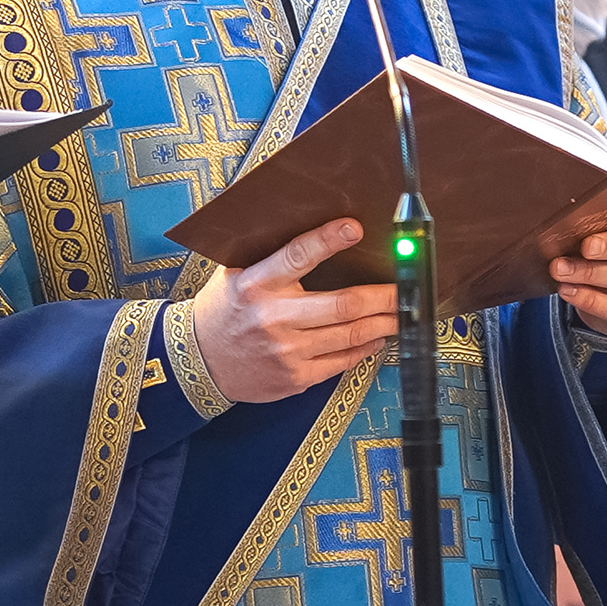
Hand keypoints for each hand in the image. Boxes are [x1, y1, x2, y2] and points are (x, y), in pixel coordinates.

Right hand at [186, 218, 395, 406]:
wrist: (199, 361)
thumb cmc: (223, 311)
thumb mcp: (235, 274)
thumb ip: (270, 257)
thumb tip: (316, 231)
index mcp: (255, 285)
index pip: (297, 256)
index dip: (328, 241)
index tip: (354, 228)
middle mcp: (273, 318)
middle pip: (343, 304)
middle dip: (384, 296)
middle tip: (407, 289)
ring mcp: (286, 351)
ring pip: (350, 335)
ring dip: (384, 323)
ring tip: (404, 313)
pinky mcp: (295, 376)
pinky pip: (341, 362)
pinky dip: (365, 348)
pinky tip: (378, 337)